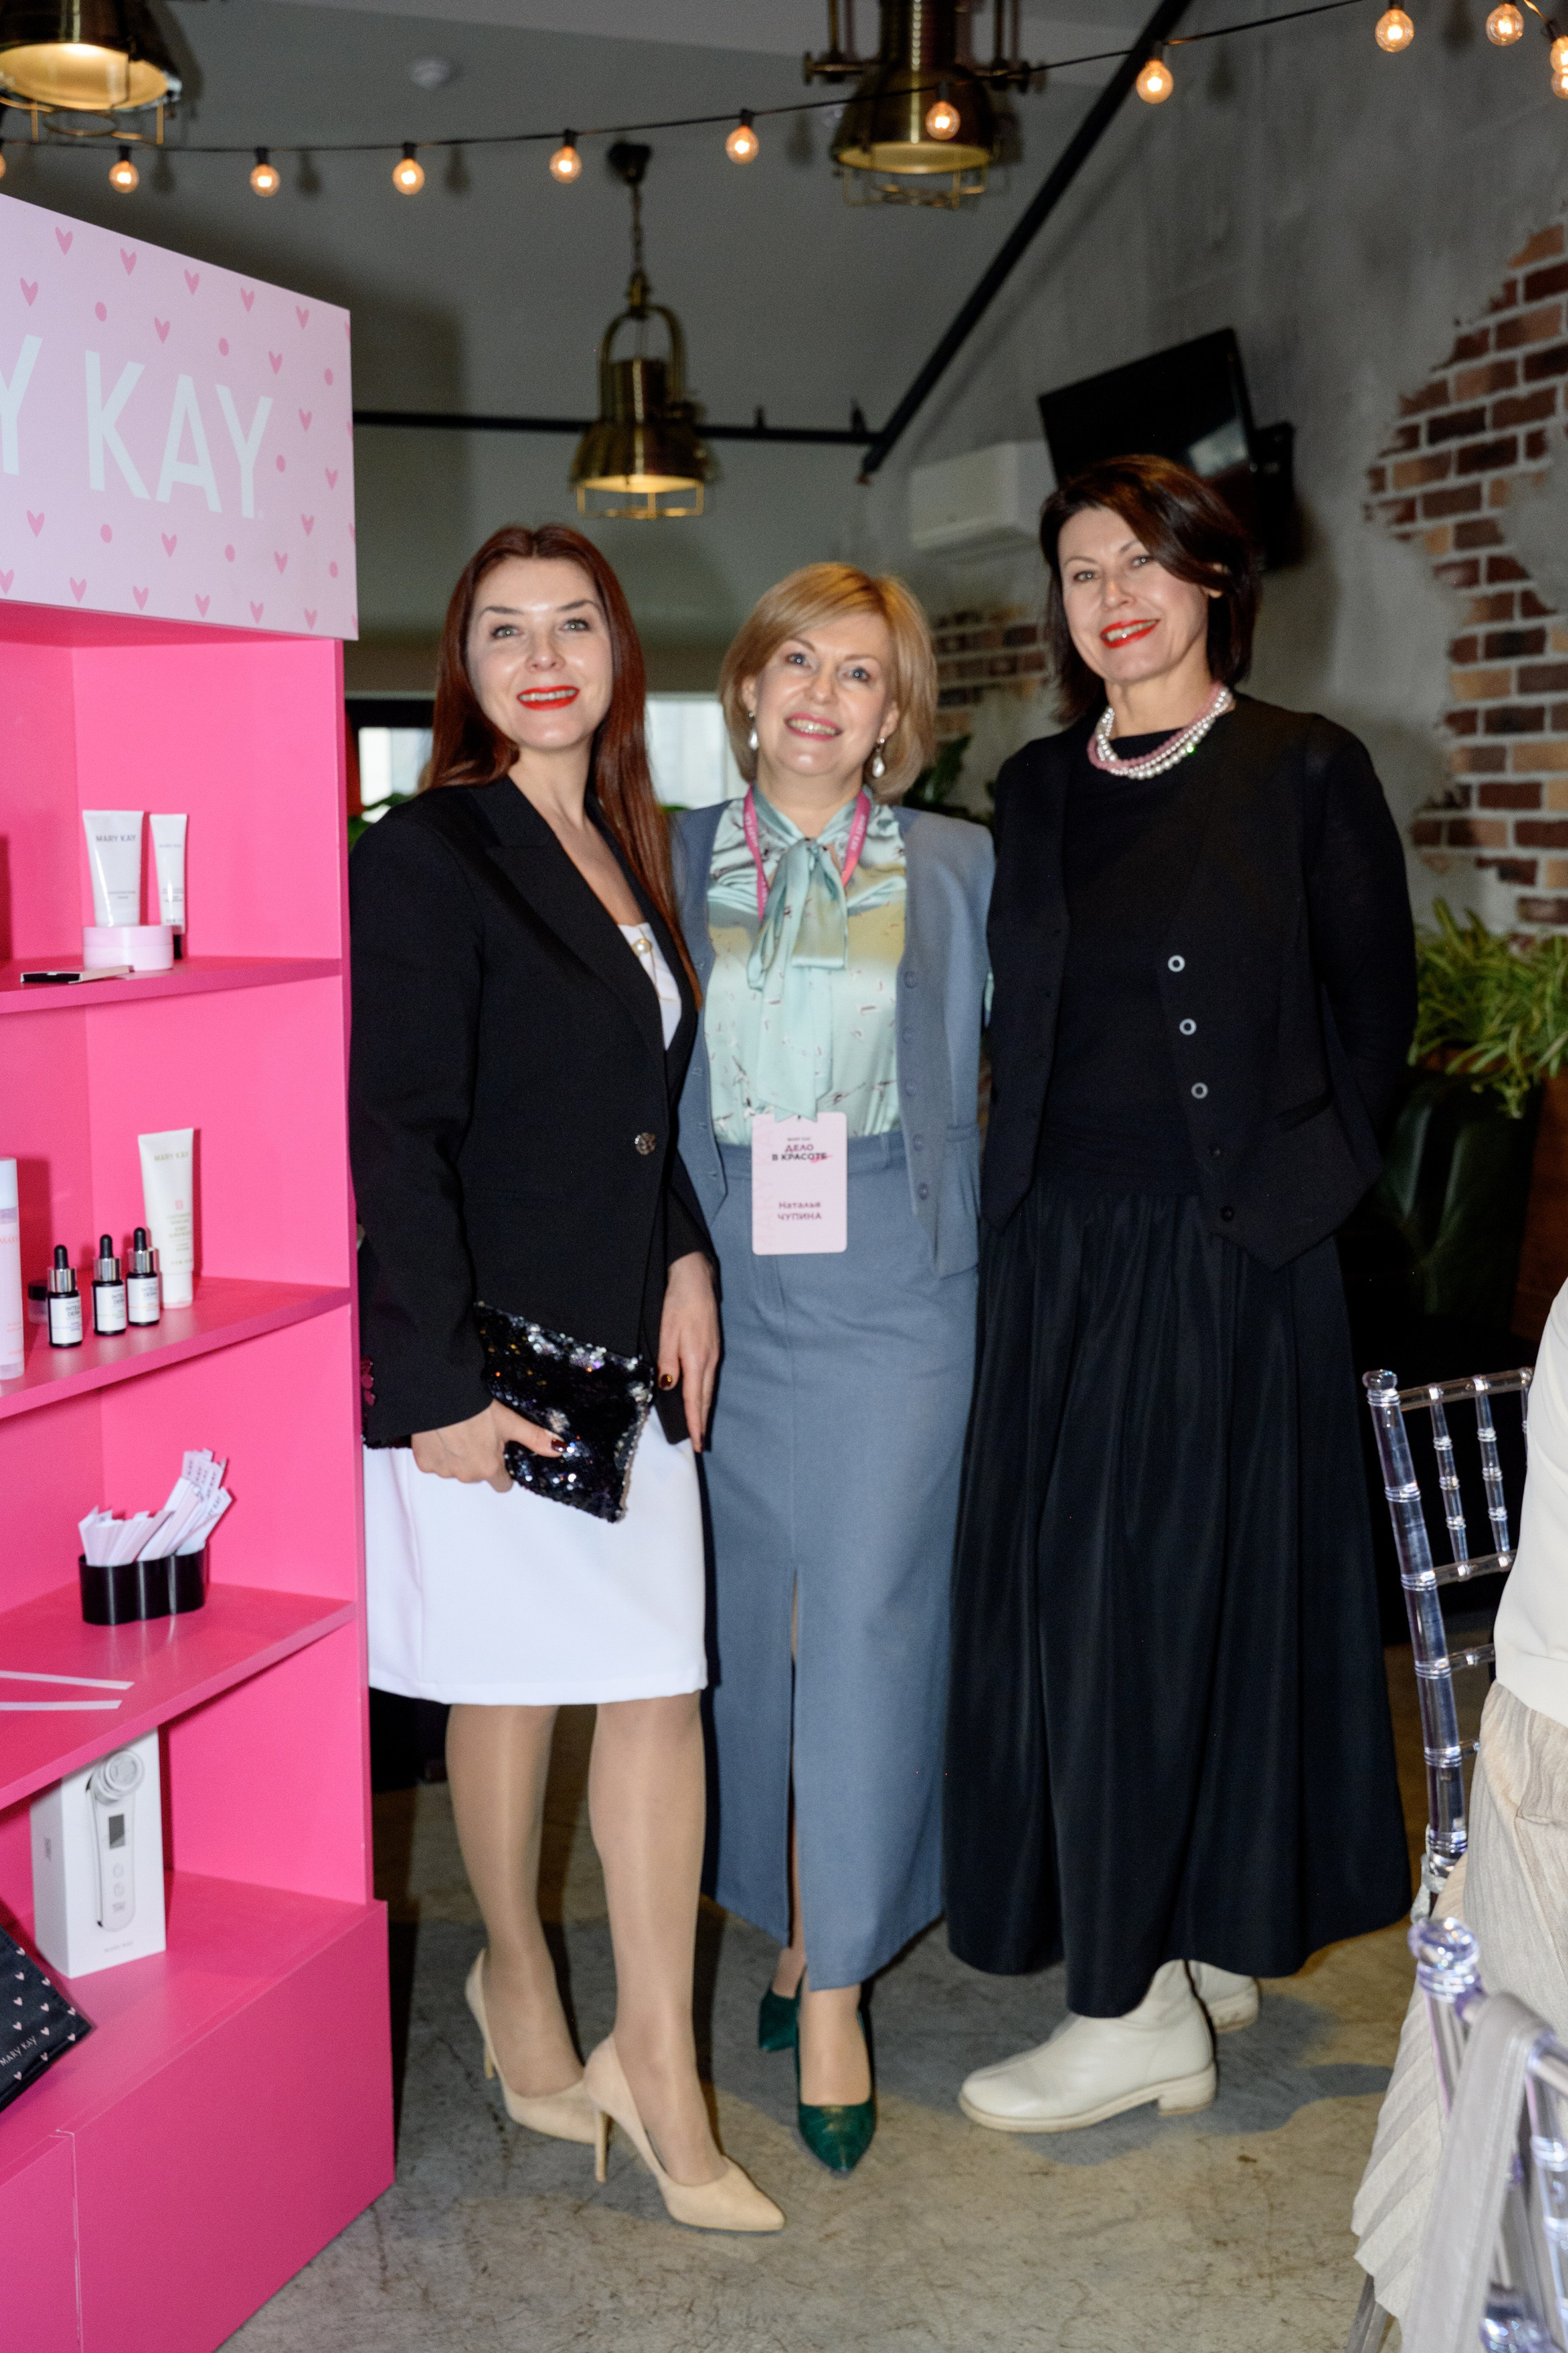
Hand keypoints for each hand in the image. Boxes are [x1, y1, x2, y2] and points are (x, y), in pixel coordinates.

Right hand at [410, 1400, 561, 1492]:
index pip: (501, 1484)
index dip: (503, 1470)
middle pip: (477, 1474)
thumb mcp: (510, 1422)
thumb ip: (535, 1438)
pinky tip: (440, 1433)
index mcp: (488, 1469)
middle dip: (479, 1459)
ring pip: (455, 1469)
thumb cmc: (477, 1409)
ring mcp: (443, 1471)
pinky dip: (438, 1451)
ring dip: (457, 1456)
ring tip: (458, 1431)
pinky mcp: (424, 1463)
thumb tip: (560, 1448)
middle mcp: (466, 1475)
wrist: (441, 1396)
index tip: (500, 1454)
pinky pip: (434, 1463)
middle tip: (478, 1434)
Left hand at [658, 1251, 719, 1450]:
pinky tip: (700, 1398)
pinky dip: (704, 1393)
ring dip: (704, 1409)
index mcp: (696, 1359)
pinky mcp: (713, 1347)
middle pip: (705, 1398)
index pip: (694, 1399)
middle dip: (702, 1422)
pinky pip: (708, 1377)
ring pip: (708, 1389)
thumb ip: (667, 1362)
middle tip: (699, 1445)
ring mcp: (713, 1353)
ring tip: (699, 1428)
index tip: (696, 1444)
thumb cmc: (678, 1303)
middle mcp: (709, 1360)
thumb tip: (669, 1388)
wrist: (696, 1279)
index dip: (695, 1423)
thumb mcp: (666, 1332)